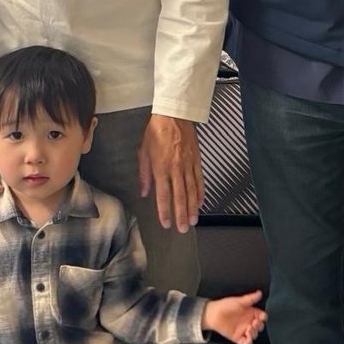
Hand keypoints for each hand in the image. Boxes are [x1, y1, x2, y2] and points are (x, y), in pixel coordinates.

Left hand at [138, 115, 203, 231]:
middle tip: (183, 228)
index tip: (166, 223)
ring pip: (191, 191)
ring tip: (192, 221)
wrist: (174, 115)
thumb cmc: (156, 131)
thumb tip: (145, 192)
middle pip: (180, 197)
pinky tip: (200, 203)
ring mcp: (188, 165)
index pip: (163, 195)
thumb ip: (144, 174)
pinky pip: (199, 179)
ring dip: (192, 208)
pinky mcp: (196, 160)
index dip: (164, 211)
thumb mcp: (143, 152)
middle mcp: (175, 169)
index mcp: (160, 167)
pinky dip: (200, 192)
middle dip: (181, 215)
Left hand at [203, 291, 266, 343]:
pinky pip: (247, 343)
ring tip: (250, 329)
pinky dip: (249, 342)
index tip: (262, 316)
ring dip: (254, 333)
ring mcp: (244, 331)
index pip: (262, 317)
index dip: (263, 317)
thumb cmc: (225, 306)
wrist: (213, 314)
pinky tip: (248, 337)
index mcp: (251, 313)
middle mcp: (249, 322)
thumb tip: (259, 293)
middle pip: (260, 327)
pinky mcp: (238, 338)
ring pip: (255, 335)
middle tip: (255, 323)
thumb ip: (250, 298)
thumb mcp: (239, 301)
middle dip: (260, 326)